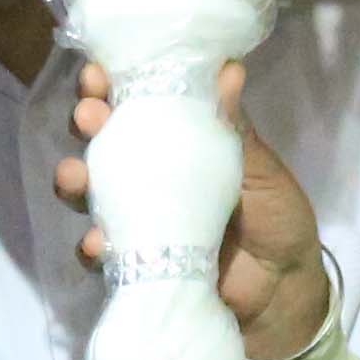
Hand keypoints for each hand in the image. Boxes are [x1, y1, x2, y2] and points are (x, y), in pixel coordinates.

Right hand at [55, 59, 334, 359]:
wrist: (285, 291)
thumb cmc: (276, 218)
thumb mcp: (261, 170)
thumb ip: (236, 128)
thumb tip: (230, 68)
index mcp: (177, 143)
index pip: (135, 105)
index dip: (110, 86)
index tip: (98, 73)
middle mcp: (146, 176)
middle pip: (101, 142)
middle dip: (86, 124)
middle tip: (88, 116)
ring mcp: (137, 220)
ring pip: (89, 194)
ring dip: (74, 181)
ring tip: (76, 176)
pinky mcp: (134, 262)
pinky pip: (102, 254)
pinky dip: (94, 247)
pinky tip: (98, 243)